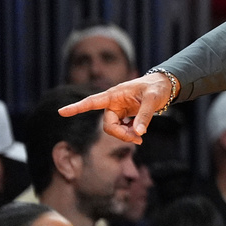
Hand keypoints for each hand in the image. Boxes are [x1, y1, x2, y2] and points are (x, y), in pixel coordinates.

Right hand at [57, 72, 176, 143]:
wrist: (164, 86)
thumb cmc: (156, 88)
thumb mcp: (152, 99)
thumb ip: (144, 116)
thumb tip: (139, 133)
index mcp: (114, 94)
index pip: (92, 101)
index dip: (77, 107)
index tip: (61, 112)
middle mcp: (113, 102)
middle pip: (108, 125)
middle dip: (121, 135)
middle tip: (139, 140)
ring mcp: (117, 109)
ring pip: (114, 129)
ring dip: (126, 136)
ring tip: (141, 137)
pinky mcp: (123, 114)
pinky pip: (121, 129)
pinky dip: (129, 133)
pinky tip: (139, 132)